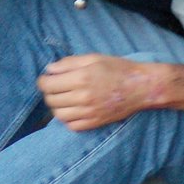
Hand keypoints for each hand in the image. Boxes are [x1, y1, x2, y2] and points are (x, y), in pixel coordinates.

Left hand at [37, 54, 166, 130]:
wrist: (140, 87)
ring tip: (63, 98)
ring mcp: (89, 112)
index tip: (46, 78)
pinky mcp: (95, 123)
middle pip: (51, 100)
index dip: (42, 81)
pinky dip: (67, 118)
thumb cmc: (118, 69)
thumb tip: (50, 69)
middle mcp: (83, 97)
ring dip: (56, 106)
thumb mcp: (93, 58)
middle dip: (48, 92)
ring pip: (59, 114)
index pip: (48, 85)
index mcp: (81, 78)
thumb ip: (69, 63)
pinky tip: (73, 109)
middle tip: (55, 87)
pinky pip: (71, 125)